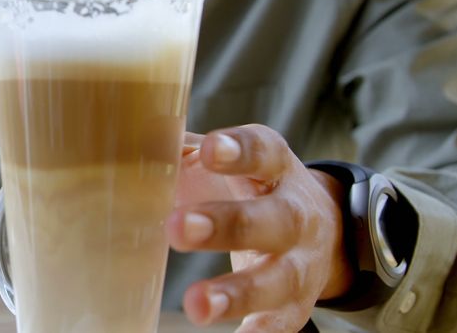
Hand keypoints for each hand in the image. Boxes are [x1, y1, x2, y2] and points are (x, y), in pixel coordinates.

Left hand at [167, 125, 352, 331]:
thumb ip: (184, 150)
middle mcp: (296, 214)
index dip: (237, 151)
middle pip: (271, 219)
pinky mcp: (296, 305)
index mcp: (275, 166)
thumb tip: (135, 141)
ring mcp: (300, 262)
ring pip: (276, 279)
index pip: (262, 152)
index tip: (209, 150)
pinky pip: (279, 324)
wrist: (322, 226)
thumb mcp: (227, 159)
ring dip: (236, 293)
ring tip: (195, 304)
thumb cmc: (250, 184)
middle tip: (178, 228)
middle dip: (226, 225)